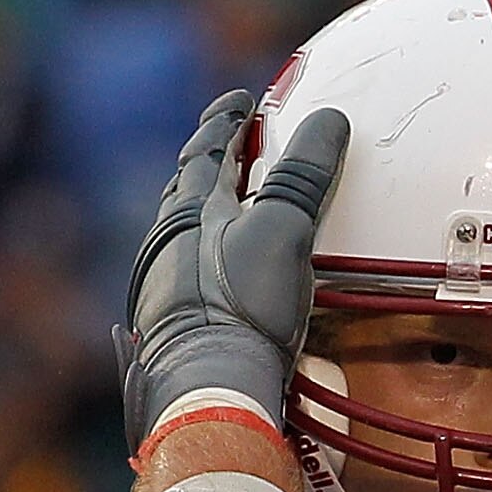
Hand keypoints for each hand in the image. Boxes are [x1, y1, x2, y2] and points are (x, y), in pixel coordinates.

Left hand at [118, 91, 349, 447]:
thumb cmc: (241, 306)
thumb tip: (329, 120)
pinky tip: (217, 276)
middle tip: (230, 150)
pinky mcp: (169, 324)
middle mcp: (166, 242)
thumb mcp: (283, 230)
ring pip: (183, 233)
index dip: (227, 120)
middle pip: (187, 189)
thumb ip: (304, 175)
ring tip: (227, 210)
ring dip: (205, 215)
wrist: (206, 389)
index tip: (240, 102)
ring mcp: (163, 285)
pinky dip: (204, 260)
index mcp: (190, 209)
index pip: (208, 147)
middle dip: (210, 166)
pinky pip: (185, 274)